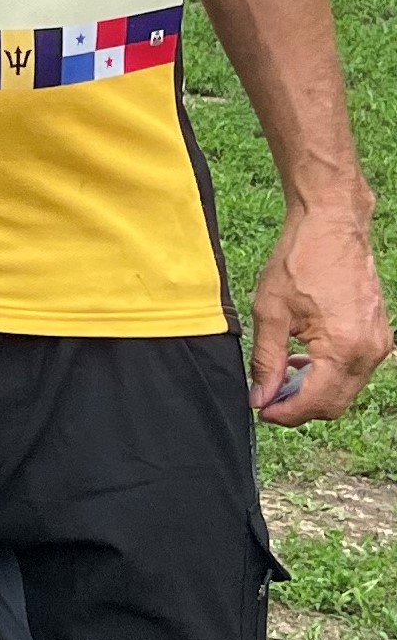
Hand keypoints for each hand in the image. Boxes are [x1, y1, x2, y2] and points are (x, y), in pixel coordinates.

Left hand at [249, 206, 392, 425]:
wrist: (330, 226)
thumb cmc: (299, 261)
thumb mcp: (270, 311)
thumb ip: (266, 360)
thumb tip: (260, 397)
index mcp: (345, 348)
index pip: (317, 402)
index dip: (286, 413)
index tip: (260, 410)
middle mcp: (370, 352)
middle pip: (335, 403)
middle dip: (299, 407)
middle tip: (265, 397)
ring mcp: (379, 344)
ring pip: (345, 388)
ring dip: (313, 390)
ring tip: (279, 374)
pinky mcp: (377, 335)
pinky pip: (354, 369)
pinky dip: (328, 373)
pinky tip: (300, 358)